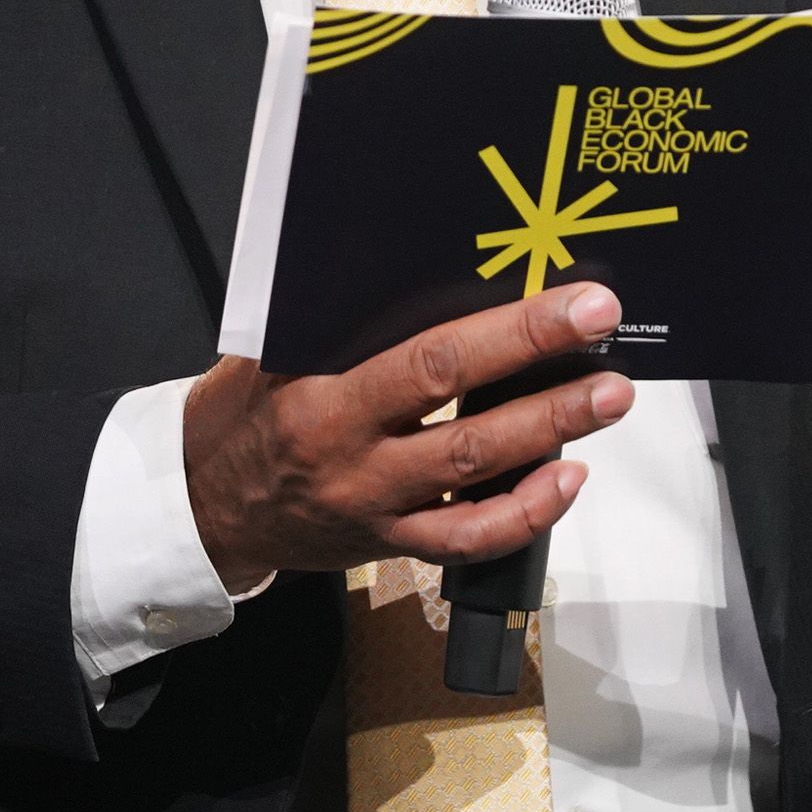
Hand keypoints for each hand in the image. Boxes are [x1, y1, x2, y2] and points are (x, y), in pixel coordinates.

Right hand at [182, 282, 632, 592]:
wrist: (205, 505)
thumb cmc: (244, 412)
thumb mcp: (272, 352)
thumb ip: (337, 321)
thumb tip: (426, 267)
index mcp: (320, 394)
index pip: (428, 358)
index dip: (509, 332)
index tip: (571, 301)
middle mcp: (352, 454)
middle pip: (462, 417)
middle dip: (544, 375)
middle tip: (602, 335)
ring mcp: (374, 505)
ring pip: (475, 477)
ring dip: (550, 434)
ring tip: (607, 399)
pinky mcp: (389, 544)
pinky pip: (467, 539)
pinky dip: (523, 513)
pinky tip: (565, 478)